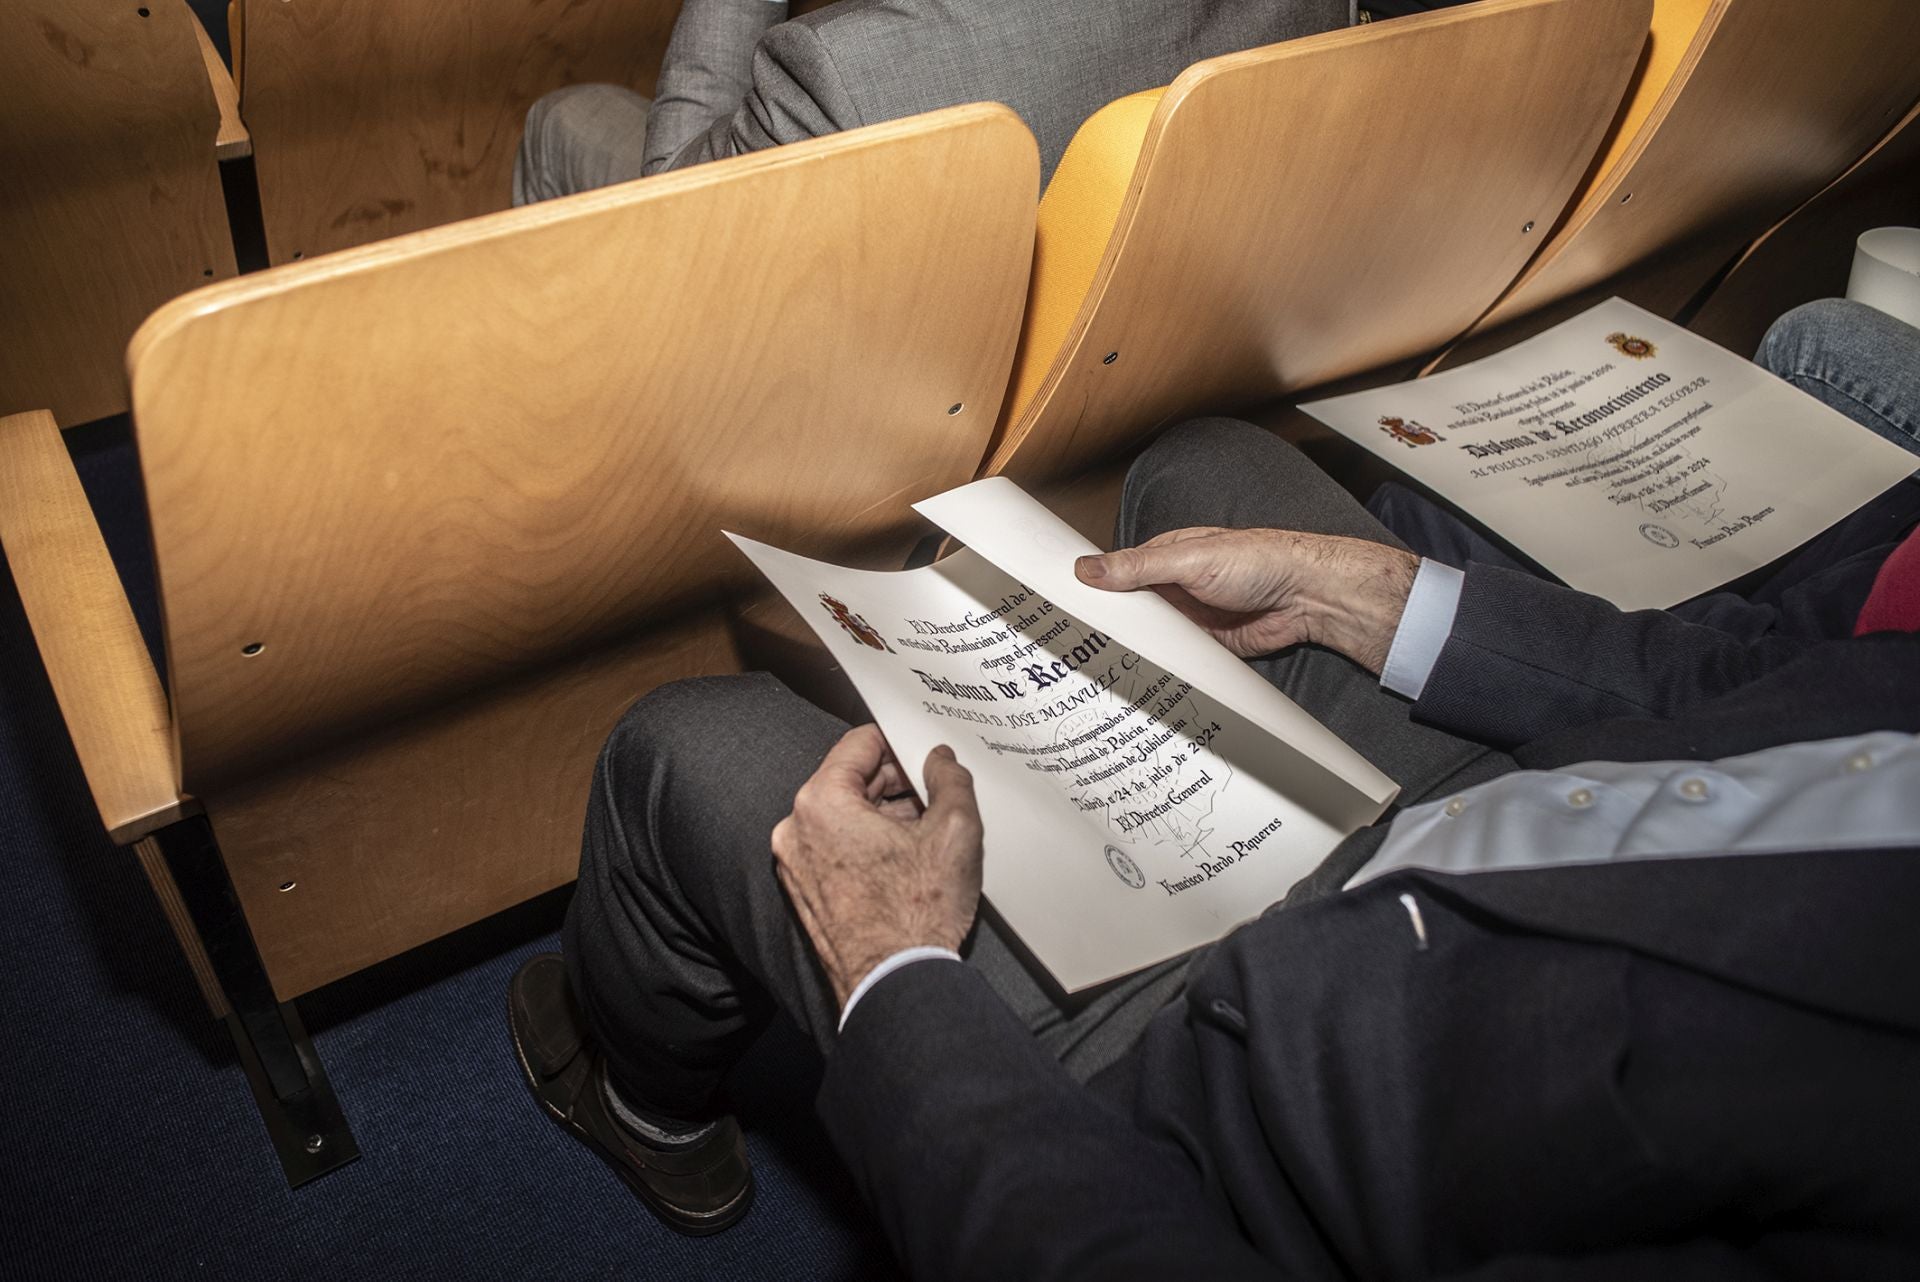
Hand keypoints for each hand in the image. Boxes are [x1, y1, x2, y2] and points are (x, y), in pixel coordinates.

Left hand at [771, 726, 983, 1012]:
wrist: (895, 984)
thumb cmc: (916, 914)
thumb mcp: (954, 831)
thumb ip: (950, 779)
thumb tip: (940, 760)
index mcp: (821, 803)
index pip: (859, 744)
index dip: (899, 743)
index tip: (924, 754)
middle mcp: (795, 830)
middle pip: (850, 781)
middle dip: (895, 784)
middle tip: (935, 797)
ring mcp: (795, 865)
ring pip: (845, 817)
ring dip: (884, 817)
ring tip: (927, 835)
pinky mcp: (805, 894)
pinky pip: (836, 849)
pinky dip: (868, 846)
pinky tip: (906, 863)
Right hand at [1075, 527, 1418, 673]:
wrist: (1308, 597)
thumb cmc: (1258, 561)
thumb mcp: (1189, 560)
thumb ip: (1138, 568)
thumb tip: (1085, 568)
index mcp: (1164, 558)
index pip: (1114, 575)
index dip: (1087, 591)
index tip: (1053, 608)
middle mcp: (1173, 589)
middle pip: (1128, 612)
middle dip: (1103, 628)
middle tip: (1061, 651)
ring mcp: (1189, 620)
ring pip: (1148, 639)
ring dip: (1129, 652)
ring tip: (1087, 674)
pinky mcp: (1206, 647)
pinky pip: (1174, 661)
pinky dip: (1158, 670)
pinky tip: (1132, 683)